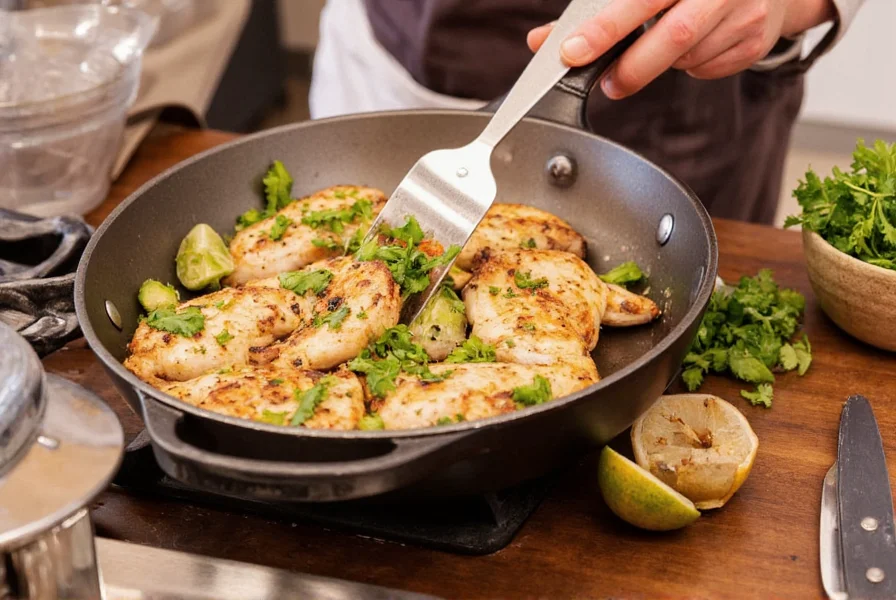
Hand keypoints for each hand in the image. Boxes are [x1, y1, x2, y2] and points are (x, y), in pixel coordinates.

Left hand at [527, 0, 834, 98]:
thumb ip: (597, 12)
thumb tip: (542, 40)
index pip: (639, 1)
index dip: (605, 28)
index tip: (572, 51)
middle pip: (673, 36)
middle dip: (633, 67)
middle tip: (609, 84)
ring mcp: (744, 13)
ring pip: (688, 58)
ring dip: (662, 64)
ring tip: (661, 48)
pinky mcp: (754, 40)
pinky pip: (706, 68)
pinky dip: (690, 66)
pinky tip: (694, 46)